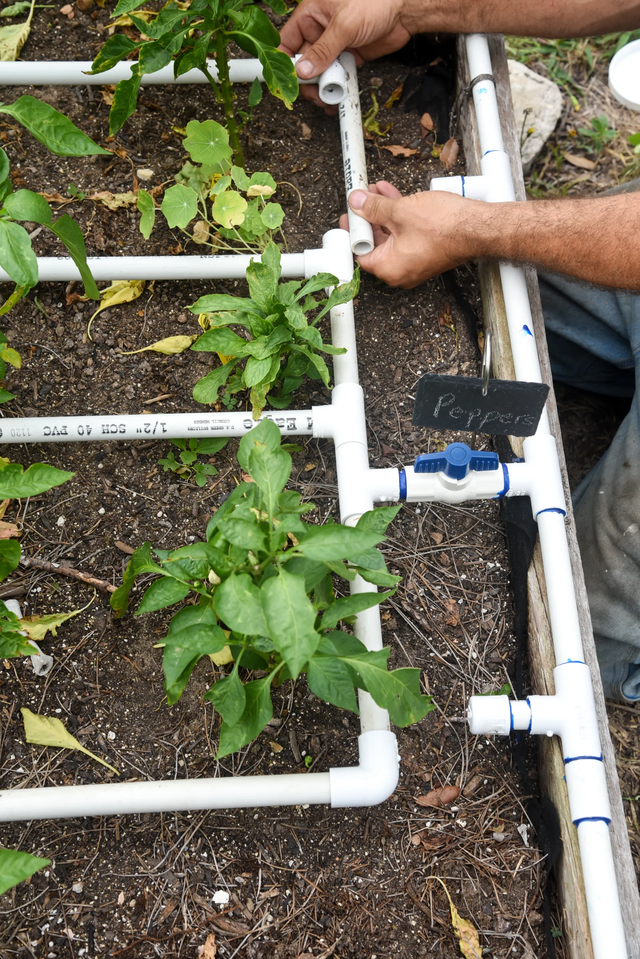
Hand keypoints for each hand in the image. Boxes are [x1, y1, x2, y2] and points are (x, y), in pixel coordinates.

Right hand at [279, 0, 416, 109]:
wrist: (405, 9)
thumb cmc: (374, 1)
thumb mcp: (344, 24)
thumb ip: (323, 50)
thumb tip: (303, 71)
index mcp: (311, 14)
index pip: (288, 41)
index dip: (285, 62)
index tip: (288, 81)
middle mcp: (319, 30)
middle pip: (303, 62)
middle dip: (307, 81)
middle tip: (315, 95)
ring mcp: (334, 45)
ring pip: (320, 72)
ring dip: (322, 88)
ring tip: (329, 99)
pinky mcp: (349, 56)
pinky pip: (337, 76)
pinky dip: (337, 88)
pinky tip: (338, 98)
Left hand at [339, 182, 480, 287]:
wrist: (477, 227)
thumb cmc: (444, 227)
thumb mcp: (400, 211)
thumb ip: (374, 207)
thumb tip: (358, 202)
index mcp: (389, 269)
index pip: (360, 253)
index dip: (353, 231)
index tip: (350, 215)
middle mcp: (401, 271)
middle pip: (375, 244)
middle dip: (368, 218)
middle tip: (360, 200)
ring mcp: (414, 263)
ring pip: (391, 237)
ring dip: (383, 213)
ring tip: (375, 191)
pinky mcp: (426, 253)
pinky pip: (406, 236)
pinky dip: (399, 218)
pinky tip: (394, 196)